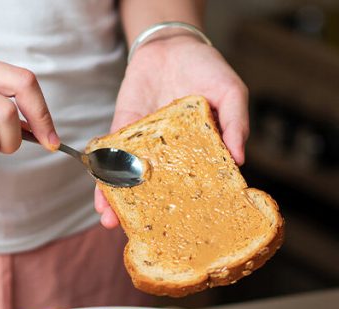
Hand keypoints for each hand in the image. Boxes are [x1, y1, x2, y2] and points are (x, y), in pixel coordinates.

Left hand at [94, 36, 248, 227]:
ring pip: (130, 179)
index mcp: (200, 153)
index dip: (190, 210)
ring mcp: (145, 146)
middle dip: (148, 215)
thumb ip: (237, 124)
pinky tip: (98, 192)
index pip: (196, 187)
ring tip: (111, 222)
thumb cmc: (208, 69)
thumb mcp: (232, 93)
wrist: (172, 43)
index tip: (184, 232)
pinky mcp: (122, 130)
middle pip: (159, 192)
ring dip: (119, 201)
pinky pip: (110, 156)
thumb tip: (240, 160)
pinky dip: (102, 174)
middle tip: (140, 236)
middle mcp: (171, 156)